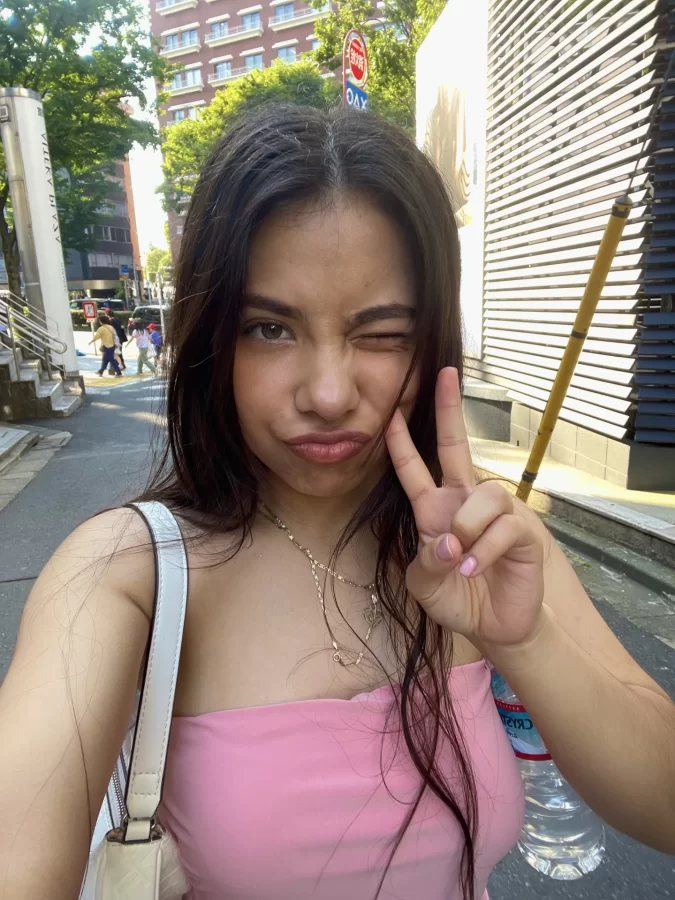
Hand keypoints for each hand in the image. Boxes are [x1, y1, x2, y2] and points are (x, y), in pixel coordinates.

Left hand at [385, 367, 544, 651]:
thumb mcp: (425, 584)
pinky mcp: (524, 531)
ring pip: (484, 494)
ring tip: (462, 560)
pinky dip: (485, 550)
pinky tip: (476, 569)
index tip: (392, 414)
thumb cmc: (457, 598)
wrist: (495, 627)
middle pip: (456, 446)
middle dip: (450, 410)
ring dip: (468, 528)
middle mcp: (465, 502)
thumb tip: (449, 541)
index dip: (402, 443)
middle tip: (445, 375)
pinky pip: (504, 526)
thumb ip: (426, 561)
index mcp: (435, 510)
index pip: (415, 469)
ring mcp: (496, 513)